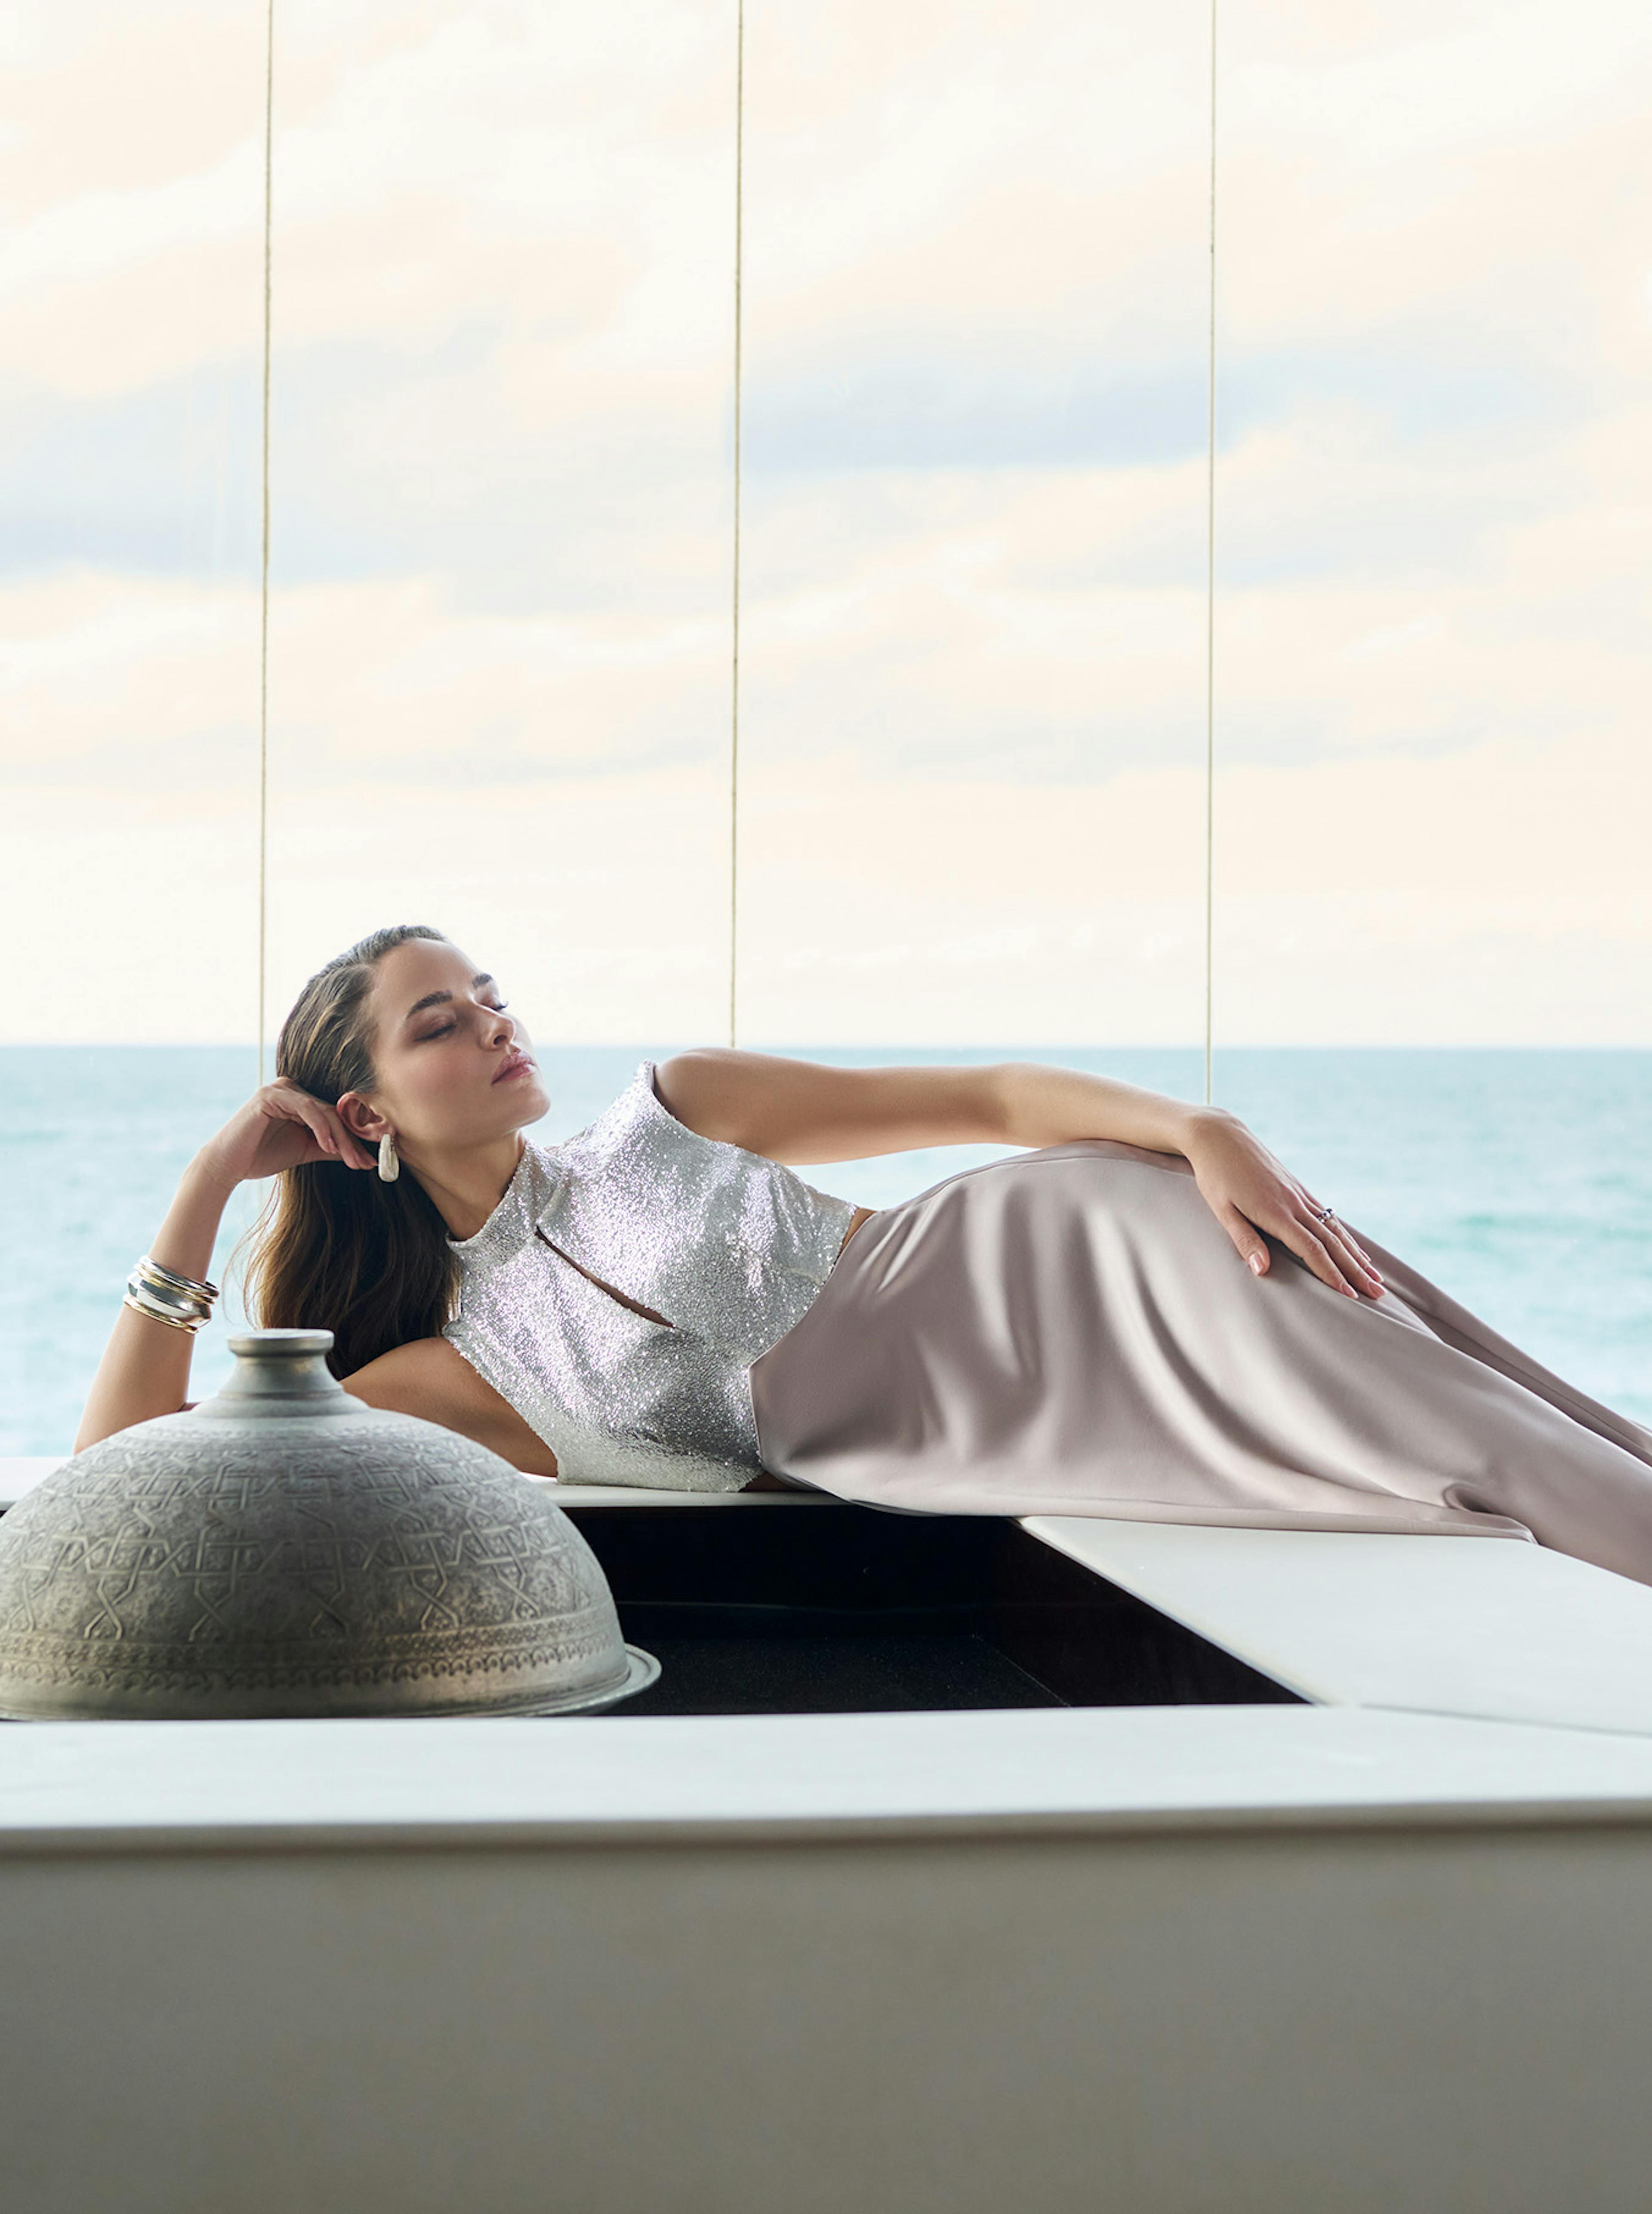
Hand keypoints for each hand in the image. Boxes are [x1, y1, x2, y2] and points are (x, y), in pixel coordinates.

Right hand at [195, 1078, 378, 1188]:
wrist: (229, 1165)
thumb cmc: (262, 1156)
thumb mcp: (305, 1151)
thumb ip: (330, 1148)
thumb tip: (363, 1155)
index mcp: (300, 1099)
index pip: (334, 1116)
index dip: (355, 1137)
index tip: (372, 1158)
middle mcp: (291, 1088)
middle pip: (332, 1113)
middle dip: (352, 1140)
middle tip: (368, 1161)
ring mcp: (281, 1088)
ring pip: (323, 1112)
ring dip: (341, 1138)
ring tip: (352, 1160)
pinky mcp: (270, 1095)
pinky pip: (306, 1109)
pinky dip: (321, 1129)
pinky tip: (329, 1146)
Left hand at [1183, 1110, 1384, 1300]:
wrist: (1221, 1136)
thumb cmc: (1215, 1176)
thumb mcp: (1222, 1210)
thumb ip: (1244, 1240)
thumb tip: (1262, 1271)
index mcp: (1276, 1212)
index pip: (1311, 1249)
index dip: (1331, 1274)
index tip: (1349, 1295)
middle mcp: (1294, 1203)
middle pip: (1332, 1242)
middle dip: (1355, 1270)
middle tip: (1376, 1293)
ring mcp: (1300, 1194)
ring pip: (1335, 1229)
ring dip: (1356, 1255)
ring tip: (1375, 1277)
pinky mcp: (1299, 1188)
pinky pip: (1329, 1215)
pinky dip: (1345, 1235)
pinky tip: (1355, 1249)